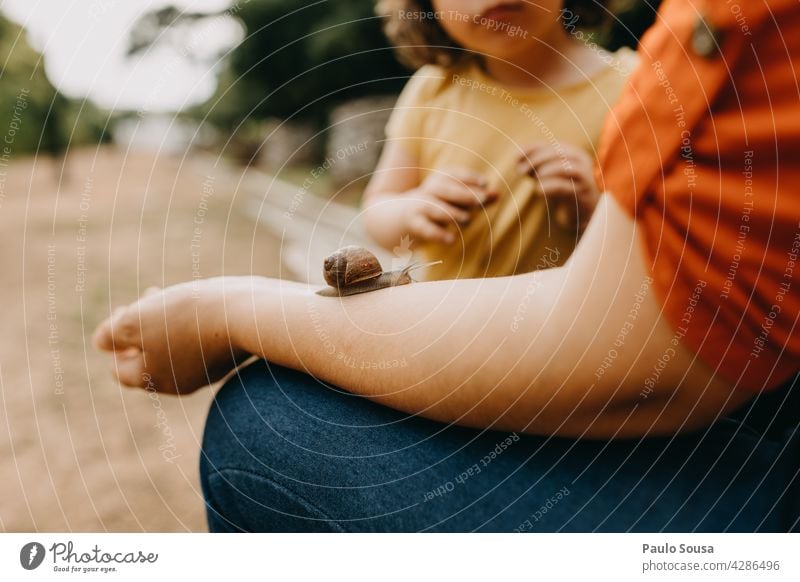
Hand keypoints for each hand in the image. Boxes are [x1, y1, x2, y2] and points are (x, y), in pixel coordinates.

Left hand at [92, 278, 253, 394]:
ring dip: (166, 323)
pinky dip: (192, 324)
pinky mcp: (226, 356)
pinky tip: (201, 304)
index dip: (115, 339)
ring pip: (173, 348)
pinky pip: (199, 343)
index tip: (127, 309)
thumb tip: (102, 343)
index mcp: (153, 379)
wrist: (248, 313)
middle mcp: (179, 382)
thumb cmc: (187, 316)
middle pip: (147, 359)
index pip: (119, 369)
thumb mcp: (135, 322)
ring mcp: (205, 370)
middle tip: (147, 297)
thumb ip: (110, 335)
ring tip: (172, 295)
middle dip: (141, 328)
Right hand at [402, 167, 497, 244]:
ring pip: (435, 208)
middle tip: (481, 200)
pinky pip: (426, 229)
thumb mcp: (457, 199)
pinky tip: (452, 240)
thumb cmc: (439, 205)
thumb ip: (477, 197)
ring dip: (451, 213)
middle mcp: (428, 191)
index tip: (485, 182)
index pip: (453, 174)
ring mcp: (420, 207)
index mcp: (439, 180)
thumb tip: (497, 193)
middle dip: (463, 194)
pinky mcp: (415, 224)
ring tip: (467, 220)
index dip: (468, 177)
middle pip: (444, 189)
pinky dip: (439, 234)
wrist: (404, 216)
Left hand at [517, 143, 599, 231]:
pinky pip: (565, 187)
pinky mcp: (583, 194)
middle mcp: (581, 162)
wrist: (585, 213)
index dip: (532, 149)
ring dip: (545, 171)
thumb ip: (535, 166)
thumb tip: (516, 157)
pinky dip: (549, 186)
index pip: (551, 145)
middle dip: (536, 159)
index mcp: (573, 154)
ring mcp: (584, 177)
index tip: (515, 156)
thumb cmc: (565, 191)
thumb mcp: (549, 176)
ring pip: (564, 168)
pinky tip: (538, 190)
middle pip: (558, 153)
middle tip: (520, 170)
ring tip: (533, 179)